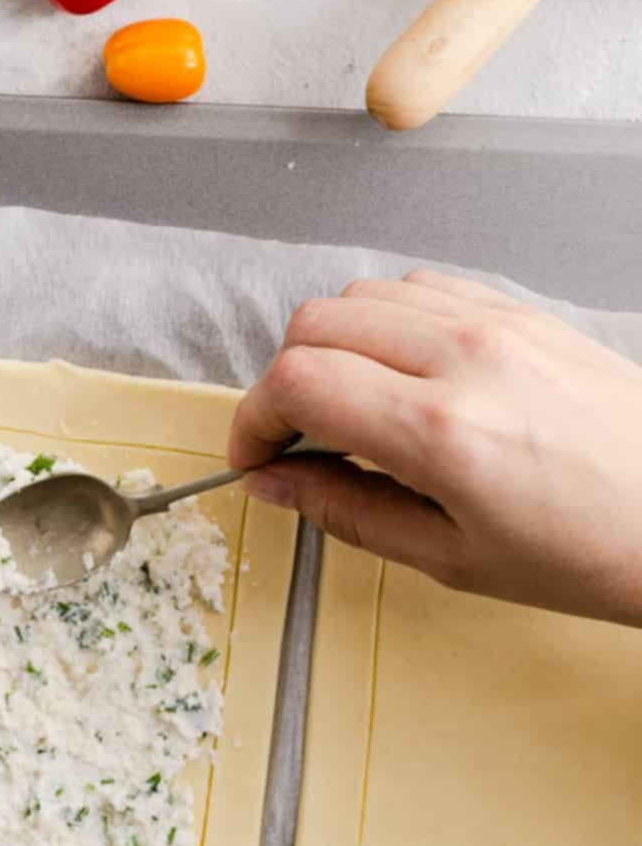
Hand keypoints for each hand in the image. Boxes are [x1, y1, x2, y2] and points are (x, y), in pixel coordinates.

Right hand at [229, 269, 641, 625]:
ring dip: (331, 345)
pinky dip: (386, 321)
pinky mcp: (520, 309)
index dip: (253, 419)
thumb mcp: (454, 560)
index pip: (298, 382)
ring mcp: (496, 322)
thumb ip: (348, 511)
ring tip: (351, 405)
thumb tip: (277, 484)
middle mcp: (465, 358)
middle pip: (314, 324)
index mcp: (444, 432)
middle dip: (283, 382)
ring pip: (360, 295)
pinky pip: (419, 285)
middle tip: (295, 437)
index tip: (255, 455)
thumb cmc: (592, 552)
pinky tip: (402, 372)